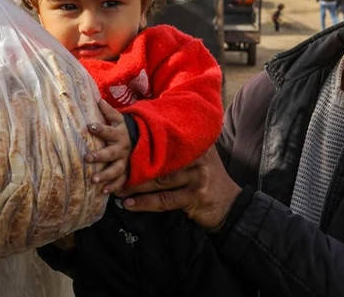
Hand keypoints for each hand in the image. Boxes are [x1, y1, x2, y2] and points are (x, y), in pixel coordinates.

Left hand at [85, 100, 132, 194]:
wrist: (145, 141)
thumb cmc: (125, 130)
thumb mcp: (120, 119)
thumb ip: (109, 112)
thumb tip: (97, 100)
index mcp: (119, 134)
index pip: (108, 131)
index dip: (100, 129)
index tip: (90, 126)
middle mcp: (122, 148)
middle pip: (111, 153)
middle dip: (100, 155)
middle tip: (87, 158)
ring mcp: (126, 161)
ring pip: (116, 169)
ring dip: (105, 175)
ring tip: (94, 180)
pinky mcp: (128, 171)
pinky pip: (122, 180)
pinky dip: (114, 186)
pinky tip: (104, 191)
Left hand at [119, 146, 240, 229]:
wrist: (231, 206)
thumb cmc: (209, 181)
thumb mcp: (199, 159)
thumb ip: (181, 150)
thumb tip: (151, 137)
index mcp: (195, 145)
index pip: (162, 144)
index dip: (140, 148)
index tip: (119, 149)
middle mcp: (197, 158)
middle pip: (158, 162)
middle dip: (133, 167)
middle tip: (112, 170)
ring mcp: (197, 177)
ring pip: (158, 181)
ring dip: (134, 186)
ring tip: (116, 189)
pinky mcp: (195, 197)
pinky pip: (164, 200)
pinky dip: (144, 203)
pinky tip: (129, 204)